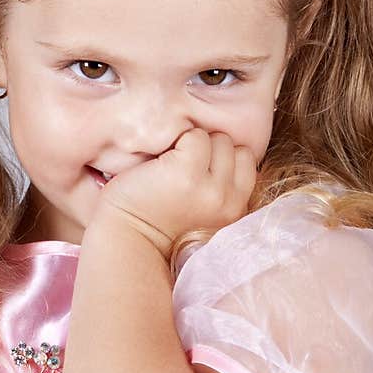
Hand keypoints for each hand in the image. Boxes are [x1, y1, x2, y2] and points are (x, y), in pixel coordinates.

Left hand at [92, 128, 257, 258]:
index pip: (246, 157)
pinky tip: (160, 164)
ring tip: (170, 168)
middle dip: (206, 150)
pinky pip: (193, 136)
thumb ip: (222, 183)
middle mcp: (228, 200)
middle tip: (179, 172)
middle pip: (231, 145)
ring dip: (190, 144)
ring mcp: (210, 188)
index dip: (218, 157)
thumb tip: (226, 143)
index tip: (195, 172)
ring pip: (214, 137)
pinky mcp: (187, 173)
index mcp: (236, 209)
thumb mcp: (204, 207)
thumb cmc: (158, 217)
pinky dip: (175, 140)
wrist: (127, 237)